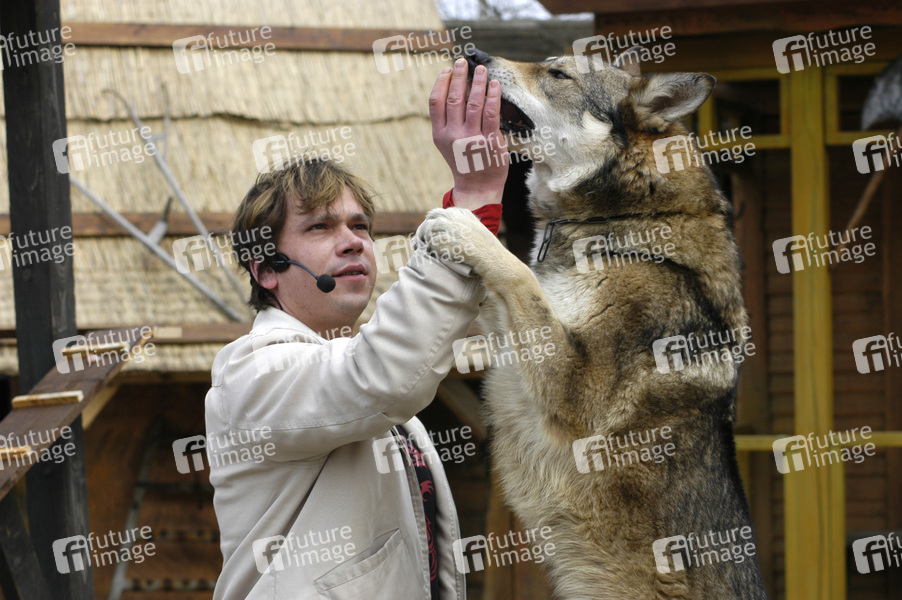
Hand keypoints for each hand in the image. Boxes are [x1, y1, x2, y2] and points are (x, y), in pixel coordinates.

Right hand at [430, 58, 508, 209]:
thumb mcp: (447, 143)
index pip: (436, 102)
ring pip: (473, 102)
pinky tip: (494, 85)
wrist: (477, 186)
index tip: (447, 69)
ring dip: (477, 82)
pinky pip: (491, 113)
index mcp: (440, 134)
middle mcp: (453, 135)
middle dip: (459, 76)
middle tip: (463, 62)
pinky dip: (493, 96)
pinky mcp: (490, 142)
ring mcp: (472, 139)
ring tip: (481, 70)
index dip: (441, 82)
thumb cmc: (464, 161)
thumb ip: (448, 120)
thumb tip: (455, 89)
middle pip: (454, 98)